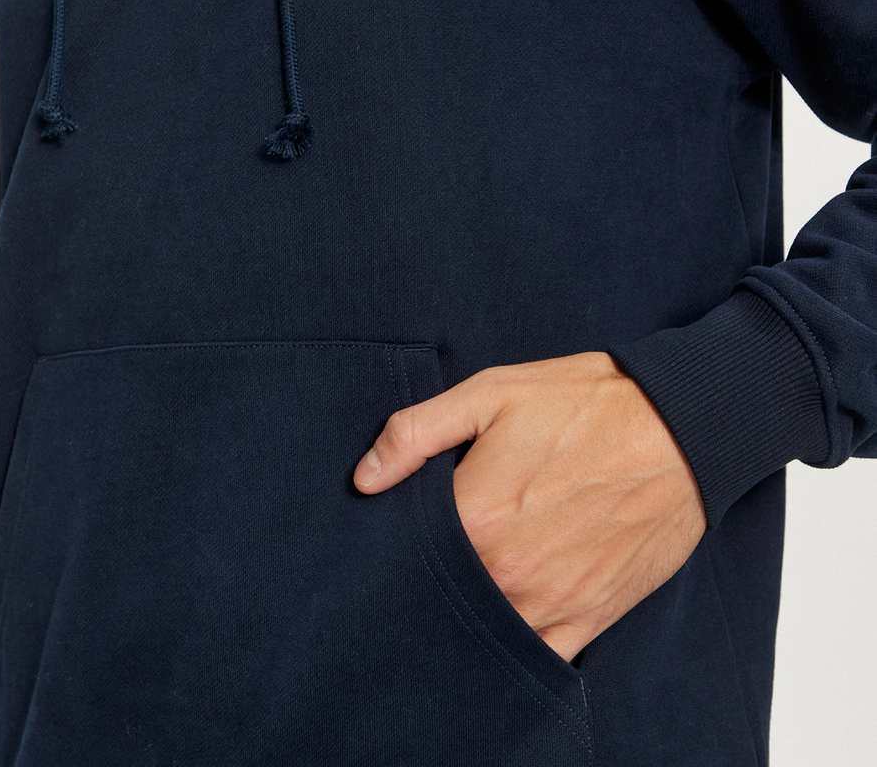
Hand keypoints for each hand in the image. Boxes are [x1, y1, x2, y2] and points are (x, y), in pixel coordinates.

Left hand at [353, 352, 705, 660]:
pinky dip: (515, 640)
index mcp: (475, 516)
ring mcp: (550, 603)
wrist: (682, 428)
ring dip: (470, 608)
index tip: (401, 522)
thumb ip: (417, 433)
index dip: (396, 536)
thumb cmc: (585, 404)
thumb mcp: (492, 392)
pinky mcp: (588, 619)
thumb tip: (365, 478)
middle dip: (430, 574)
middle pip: (439, 593)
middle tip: (444, 542)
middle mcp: (507, 572)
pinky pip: (535, 654)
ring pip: (482, 628)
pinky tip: (506, 612)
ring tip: (476, 568)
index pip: (406, 549)